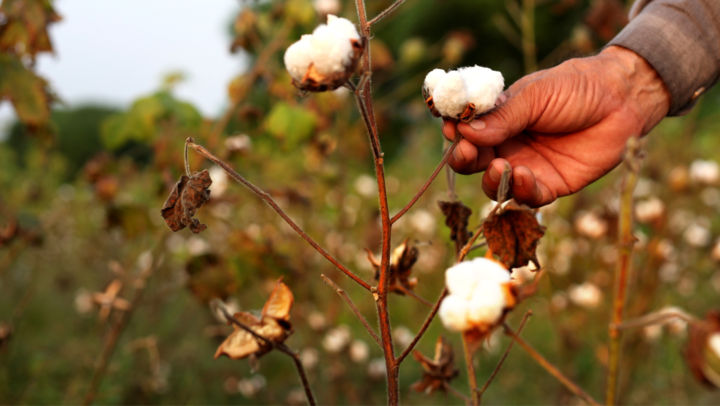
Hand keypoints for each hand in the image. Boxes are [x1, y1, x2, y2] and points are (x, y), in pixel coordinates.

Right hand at [442, 46, 670, 206]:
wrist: (623, 100)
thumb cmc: (577, 88)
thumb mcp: (536, 95)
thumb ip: (503, 116)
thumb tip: (466, 131)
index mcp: (498, 119)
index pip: (465, 131)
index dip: (454, 133)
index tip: (450, 129)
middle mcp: (508, 145)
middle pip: (473, 162)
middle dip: (464, 159)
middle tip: (466, 151)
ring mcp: (527, 166)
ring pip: (495, 185)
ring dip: (492, 180)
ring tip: (500, 167)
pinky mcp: (550, 185)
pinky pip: (528, 197)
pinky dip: (522, 191)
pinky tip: (525, 175)